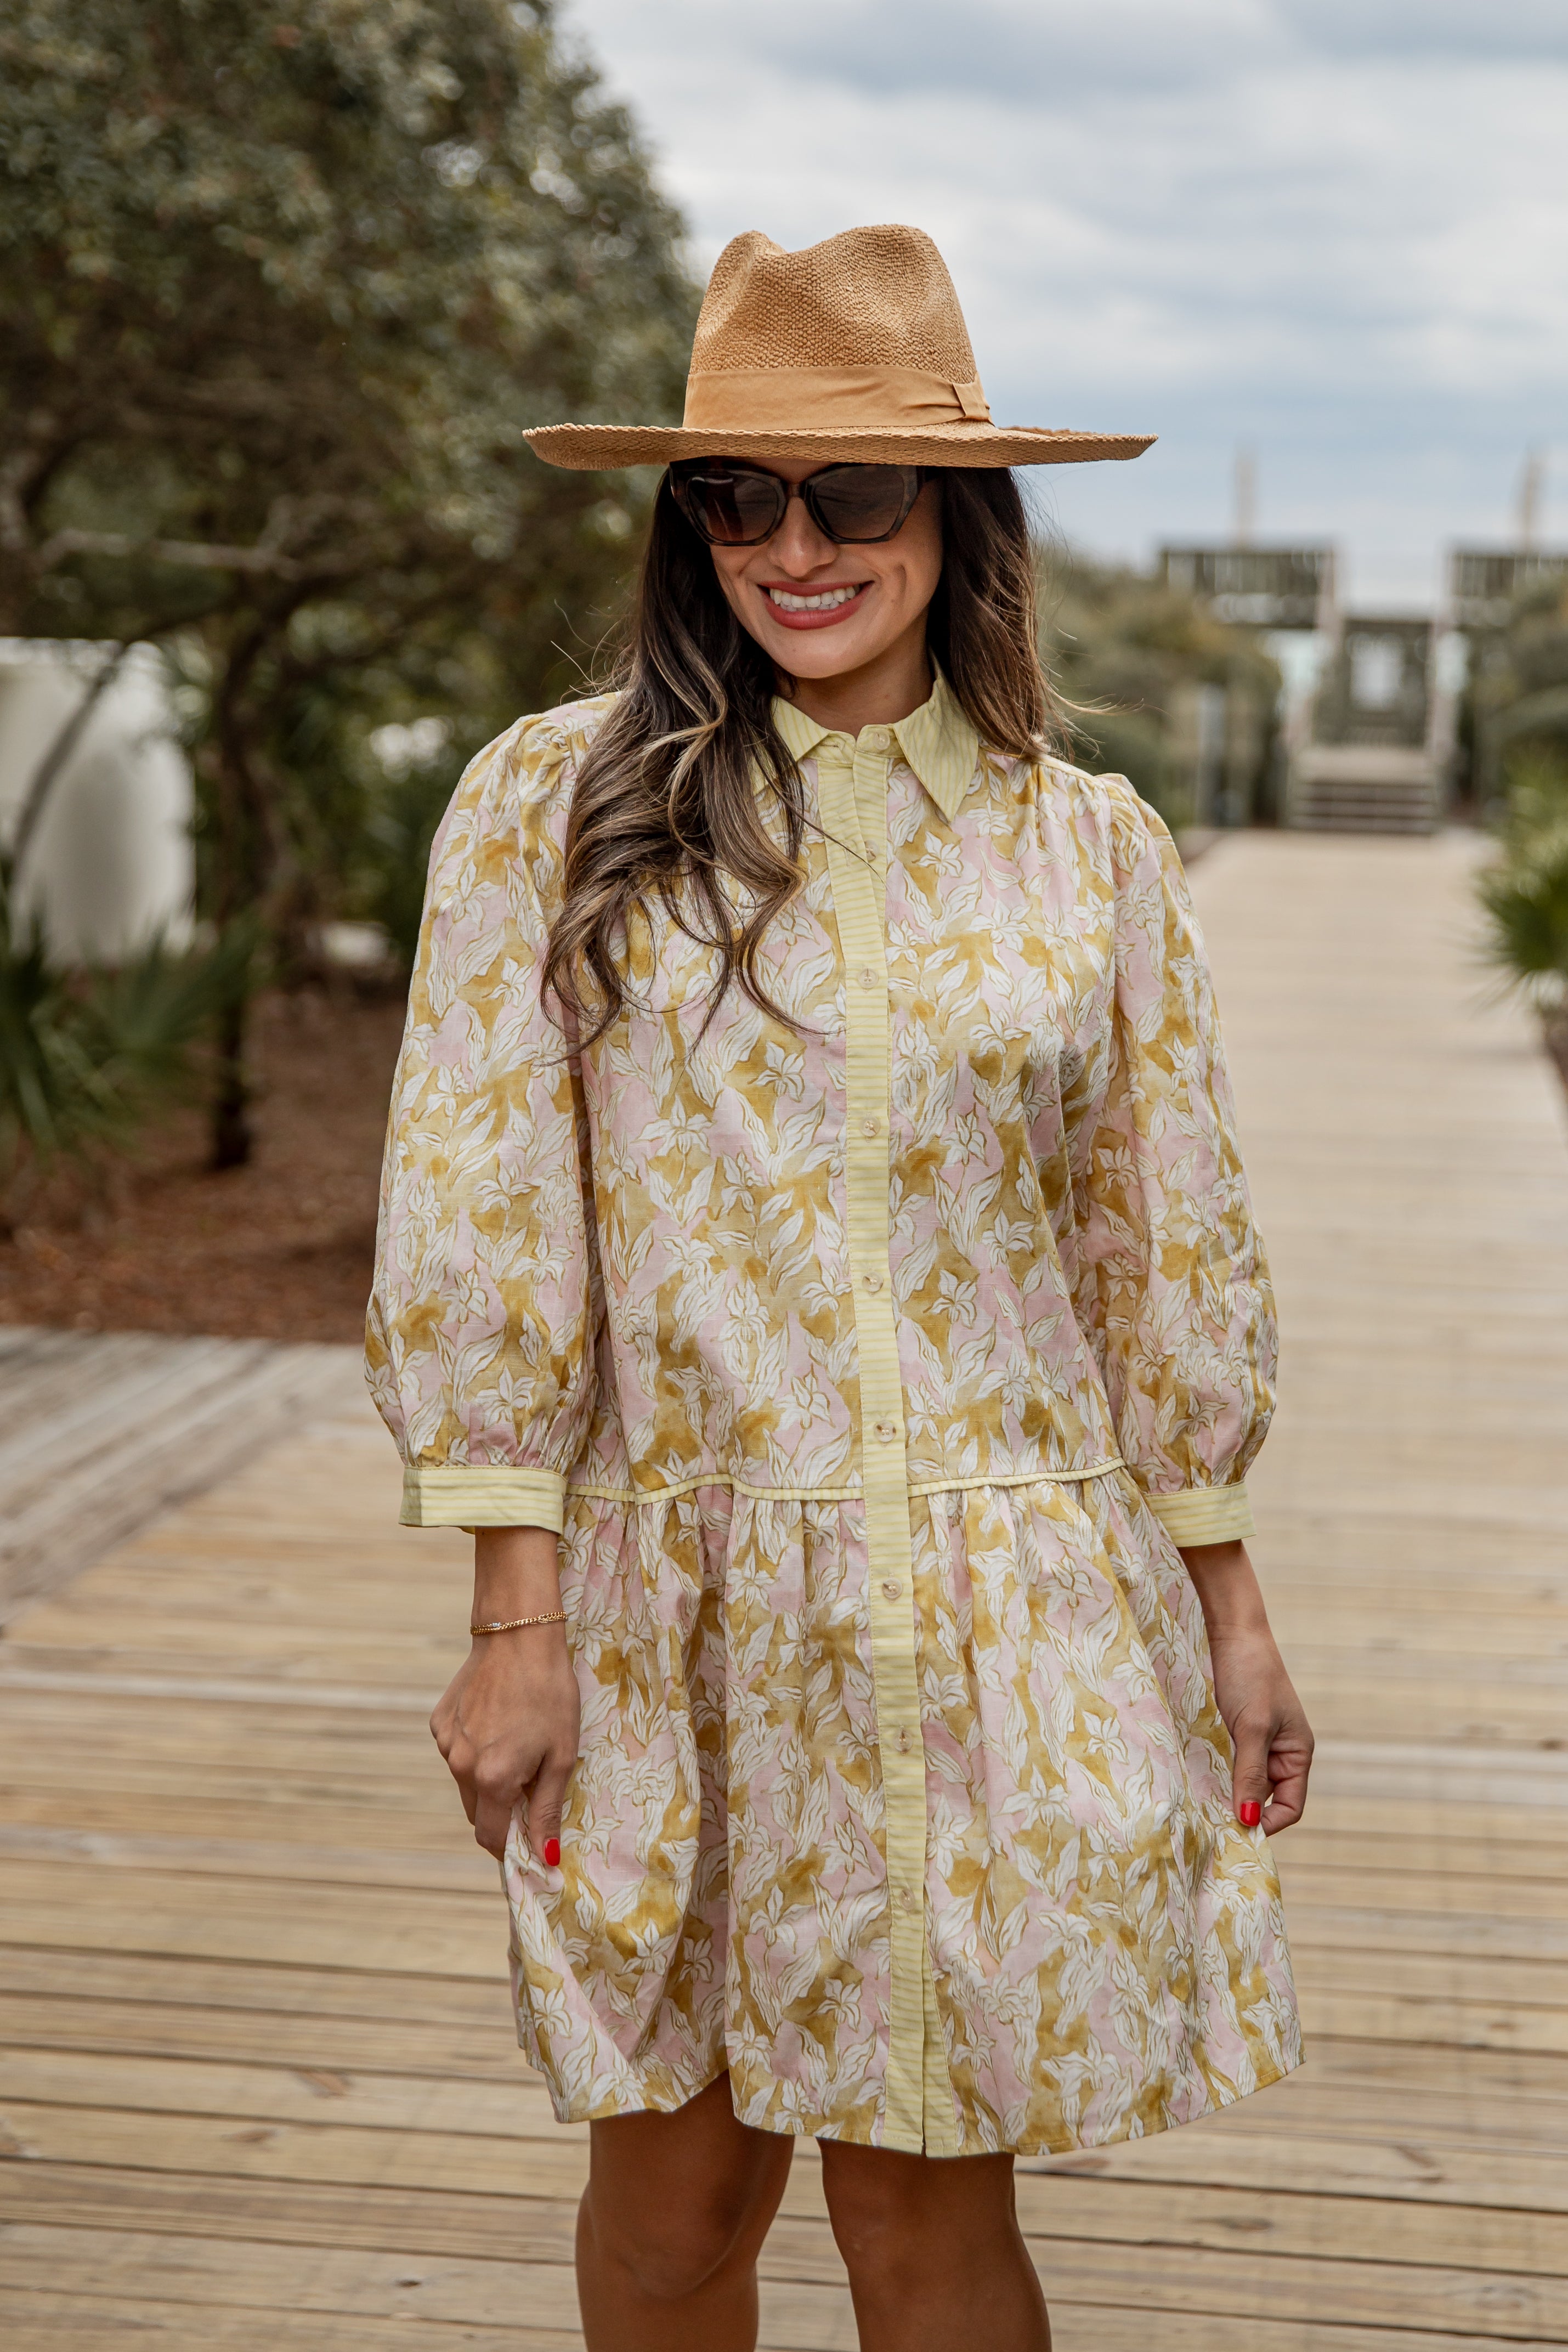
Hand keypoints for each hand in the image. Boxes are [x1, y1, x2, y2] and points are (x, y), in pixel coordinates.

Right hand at [429, 1527, 579, 1861]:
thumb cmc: (550, 1695)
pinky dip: (475, 1752)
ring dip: (488, 1781)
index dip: (510, 1847)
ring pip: (465, 1783)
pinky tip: (498, 1724)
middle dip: (501, 1813)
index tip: (530, 1840)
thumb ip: (546, 1810)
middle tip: (531, 1787)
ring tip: (517, 1746)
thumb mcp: (561, 1755)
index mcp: (492, 1779)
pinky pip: (457, 1753)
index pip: (490, 1838)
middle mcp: (460, 1766)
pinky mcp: (439, 1722)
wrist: (519, 1636)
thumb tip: (545, 1857)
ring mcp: (446, 1743)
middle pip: (476, 1813)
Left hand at [1177, 1540, 1313, 1834]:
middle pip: (1266, 1800)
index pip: (1290, 1807)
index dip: (1267, 1823)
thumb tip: (1249, 1822)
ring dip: (1226, 1795)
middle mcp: (1280, 1753)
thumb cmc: (1251, 1675)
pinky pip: (1228, 1766)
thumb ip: (1251, 1774)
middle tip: (1212, 1823)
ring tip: (1202, 1805)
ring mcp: (1256, 1743)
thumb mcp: (1252, 1727)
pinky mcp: (1234, 1733)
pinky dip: (1216, 1776)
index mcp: (1297, 1754)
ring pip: (1244, 1784)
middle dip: (1243, 1812)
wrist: (1232, 1631)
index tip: (1236, 1830)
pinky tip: (1197, 1781)